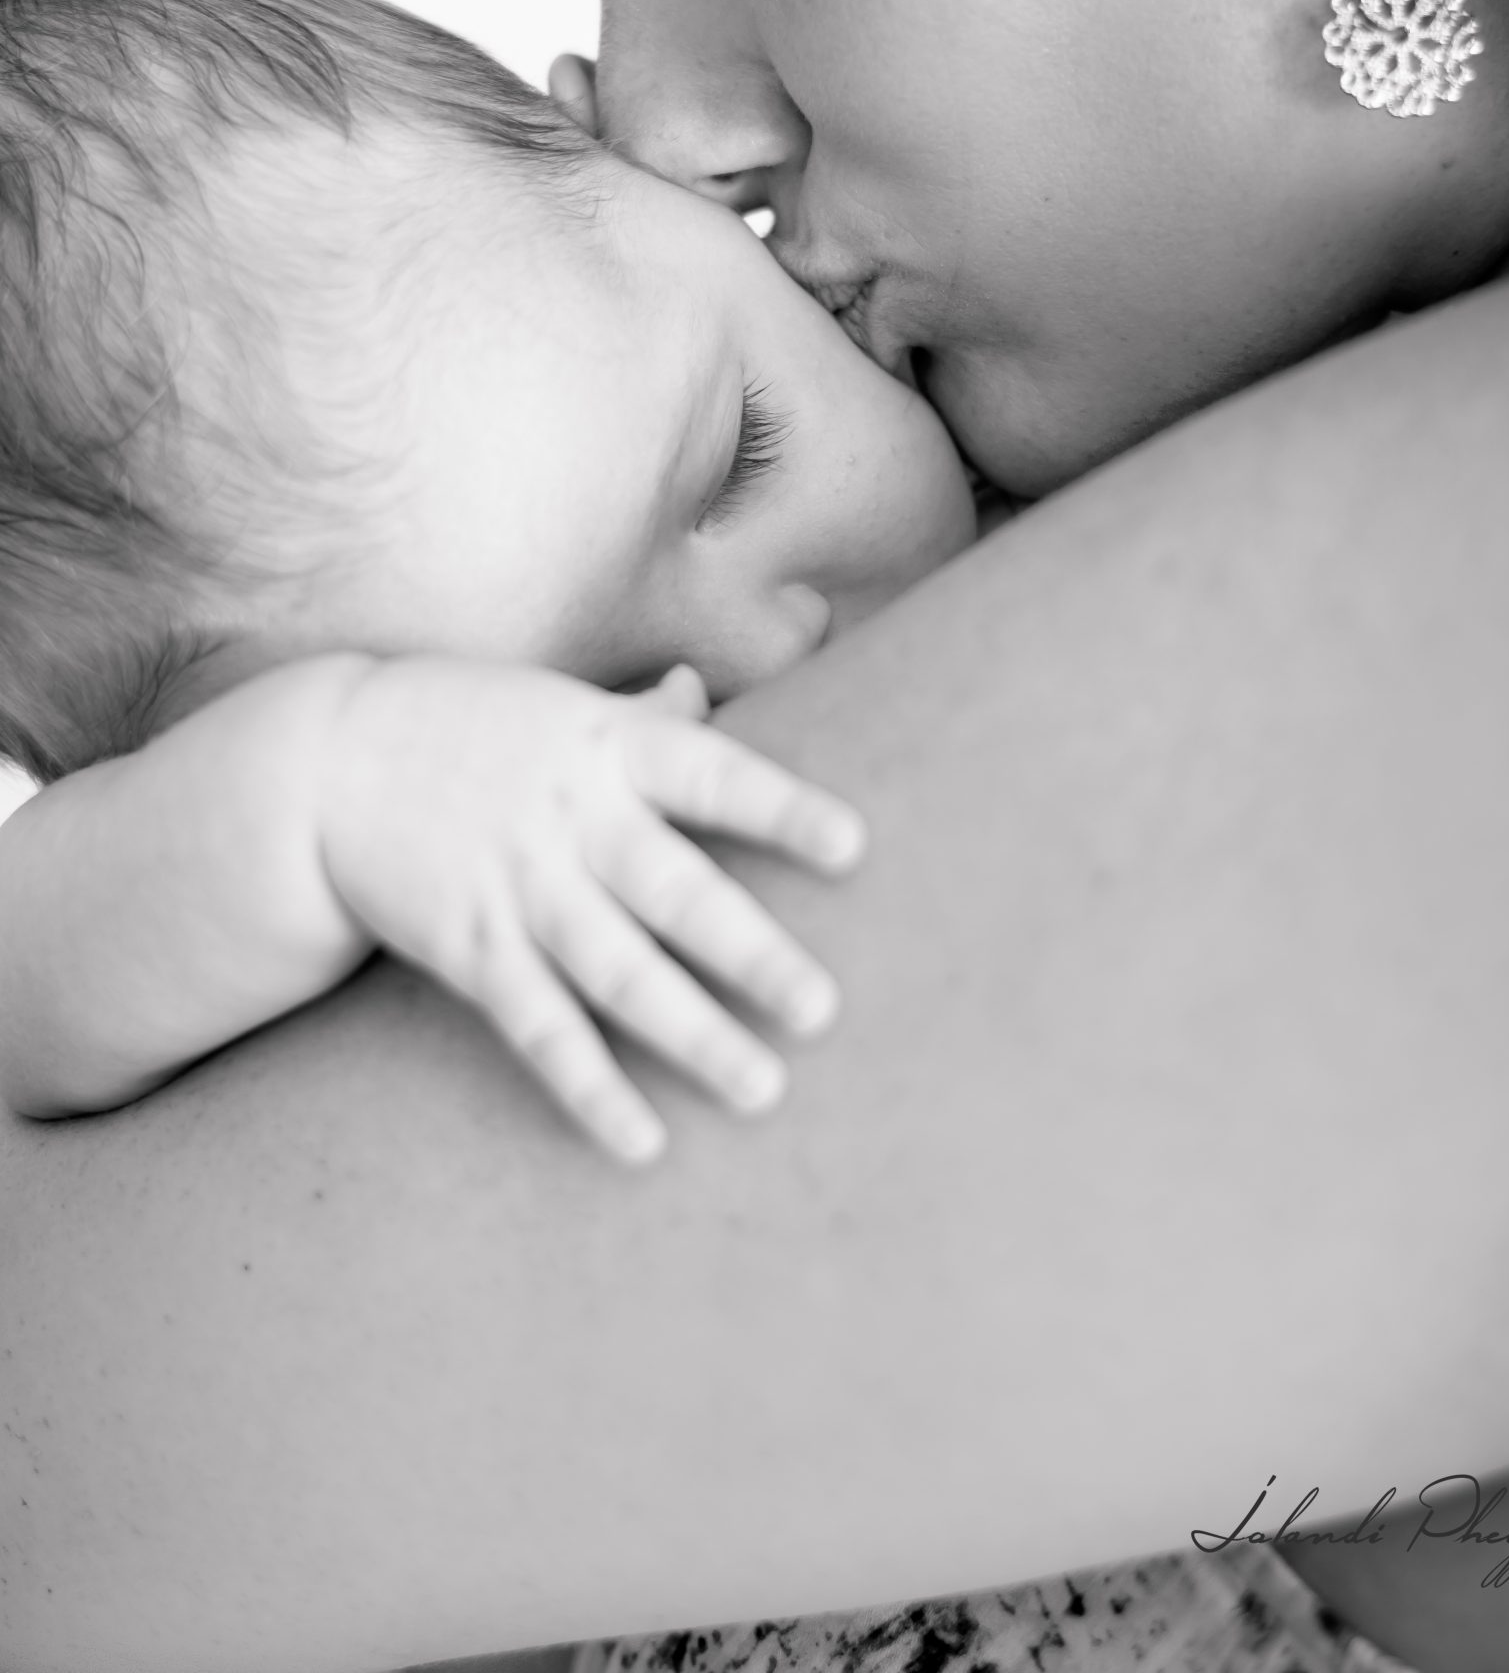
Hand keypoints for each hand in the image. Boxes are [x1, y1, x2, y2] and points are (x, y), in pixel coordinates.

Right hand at [314, 658, 864, 1164]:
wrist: (325, 763)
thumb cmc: (470, 726)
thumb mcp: (559, 706)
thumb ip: (641, 718)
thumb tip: (703, 695)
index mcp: (608, 746)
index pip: (712, 775)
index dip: (781, 810)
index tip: (853, 847)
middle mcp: (571, 819)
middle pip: (674, 892)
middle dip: (749, 954)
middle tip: (822, 1010)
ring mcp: (519, 889)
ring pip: (617, 975)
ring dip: (693, 1036)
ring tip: (764, 1090)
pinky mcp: (471, 951)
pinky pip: (540, 1029)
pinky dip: (591, 1087)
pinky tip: (643, 1143)